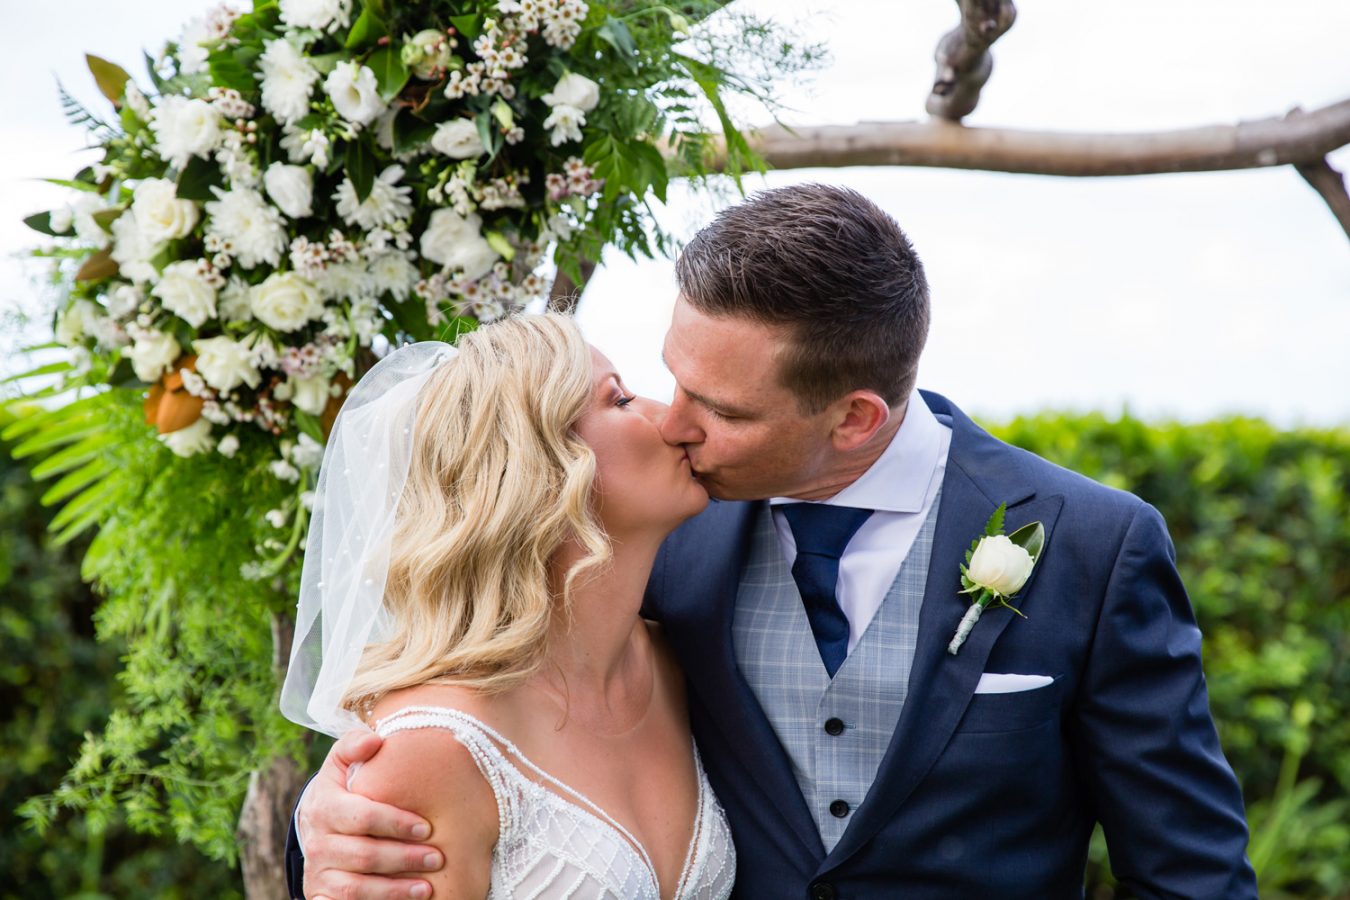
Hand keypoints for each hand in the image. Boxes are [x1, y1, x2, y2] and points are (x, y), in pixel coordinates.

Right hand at [300, 728, 444, 898]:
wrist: (315, 824)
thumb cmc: (341, 790)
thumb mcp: (341, 764)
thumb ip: (353, 745)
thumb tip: (374, 740)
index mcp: (324, 806)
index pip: (363, 816)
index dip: (396, 823)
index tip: (427, 827)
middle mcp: (317, 843)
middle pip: (364, 855)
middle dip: (404, 857)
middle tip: (437, 858)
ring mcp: (318, 872)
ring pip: (356, 887)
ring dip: (394, 890)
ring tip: (427, 888)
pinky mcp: (321, 894)